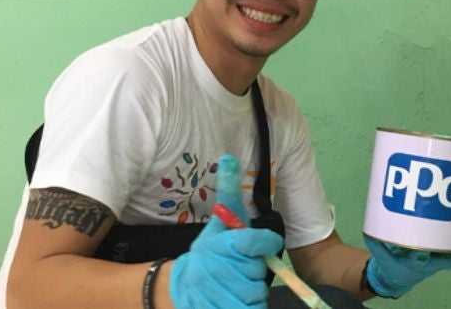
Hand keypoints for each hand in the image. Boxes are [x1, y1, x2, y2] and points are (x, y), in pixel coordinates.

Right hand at [169, 154, 283, 308]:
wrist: (181, 287)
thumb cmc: (208, 250)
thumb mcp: (218, 222)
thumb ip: (228, 193)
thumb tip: (229, 157)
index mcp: (217, 245)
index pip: (253, 242)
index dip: (266, 243)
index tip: (268, 244)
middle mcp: (213, 271)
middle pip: (257, 272)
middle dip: (255, 270)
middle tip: (242, 267)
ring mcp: (214, 296)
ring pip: (255, 294)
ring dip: (252, 291)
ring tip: (238, 283)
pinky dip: (248, 306)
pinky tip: (238, 299)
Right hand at [364, 221, 450, 297]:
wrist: (400, 274)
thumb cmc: (393, 261)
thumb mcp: (381, 255)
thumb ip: (377, 242)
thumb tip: (371, 229)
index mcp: (413, 265)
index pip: (416, 263)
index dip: (418, 258)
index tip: (421, 254)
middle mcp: (431, 263)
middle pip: (448, 262)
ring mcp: (441, 256)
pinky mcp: (447, 247)